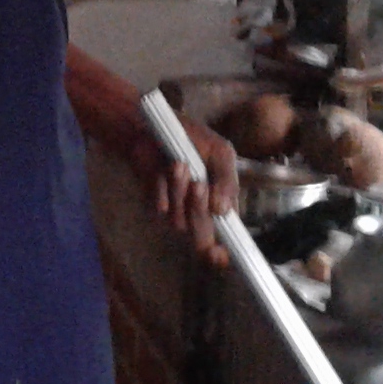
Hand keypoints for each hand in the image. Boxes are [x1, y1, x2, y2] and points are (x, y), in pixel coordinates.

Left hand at [128, 109, 240, 266]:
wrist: (156, 128)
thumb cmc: (193, 139)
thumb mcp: (220, 153)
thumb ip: (226, 180)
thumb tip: (222, 210)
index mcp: (223, 206)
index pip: (227, 241)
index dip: (222, 254)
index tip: (218, 253)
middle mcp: (201, 215)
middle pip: (201, 237)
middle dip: (198, 210)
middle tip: (198, 185)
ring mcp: (177, 212)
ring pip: (179, 222)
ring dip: (179, 193)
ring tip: (178, 166)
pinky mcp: (155, 205)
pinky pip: (160, 209)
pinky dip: (162, 190)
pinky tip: (162, 171)